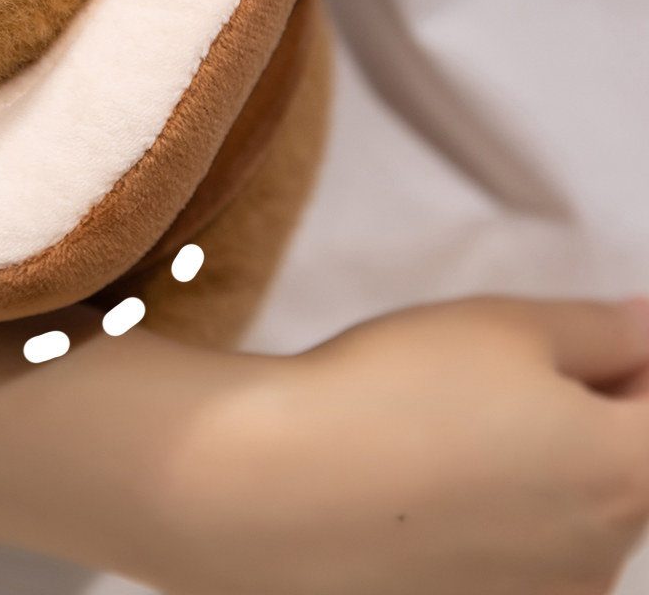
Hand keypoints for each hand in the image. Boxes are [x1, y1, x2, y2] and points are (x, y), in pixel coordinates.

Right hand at [148, 297, 648, 594]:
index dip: (637, 363)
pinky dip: (485, 522)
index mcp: (628, 470)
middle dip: (587, 416)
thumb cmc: (394, 391)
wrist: (274, 491)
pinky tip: (413, 486)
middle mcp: (606, 558)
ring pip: (566, 519)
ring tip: (438, 430)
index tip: (593, 337)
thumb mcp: (501, 324)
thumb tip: (645, 330)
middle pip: (625, 470)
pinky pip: (510, 562)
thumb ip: (599, 328)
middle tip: (494, 368)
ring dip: (535, 473)